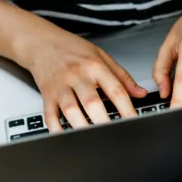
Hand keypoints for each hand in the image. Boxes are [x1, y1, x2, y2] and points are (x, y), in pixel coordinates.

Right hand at [16, 28, 146, 131]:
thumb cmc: (72, 48)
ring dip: (82, 126)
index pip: (115, 90)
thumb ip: (122, 77)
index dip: (127, 108)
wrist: (41, 42)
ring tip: (92, 139)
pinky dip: (56, 129)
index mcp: (95, 66)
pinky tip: (65, 136)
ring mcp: (61, 86)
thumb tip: (140, 93)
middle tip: (114, 134)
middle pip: (92, 102)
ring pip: (71, 110)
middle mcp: (78, 76)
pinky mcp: (47, 95)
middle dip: (104, 121)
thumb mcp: (101, 56)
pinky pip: (50, 115)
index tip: (134, 121)